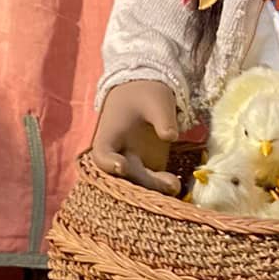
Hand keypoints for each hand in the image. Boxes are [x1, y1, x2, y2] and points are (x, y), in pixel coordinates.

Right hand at [92, 80, 180, 194]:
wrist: (146, 92)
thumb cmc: (145, 93)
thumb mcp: (156, 100)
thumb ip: (163, 118)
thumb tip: (171, 137)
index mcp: (110, 134)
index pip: (102, 153)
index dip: (109, 163)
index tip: (122, 166)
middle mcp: (117, 152)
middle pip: (123, 174)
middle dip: (143, 182)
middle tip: (167, 184)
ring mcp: (131, 161)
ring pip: (137, 181)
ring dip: (153, 187)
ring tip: (175, 186)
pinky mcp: (146, 165)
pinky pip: (150, 181)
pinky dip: (161, 186)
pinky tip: (176, 187)